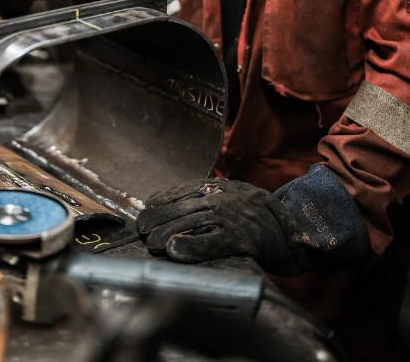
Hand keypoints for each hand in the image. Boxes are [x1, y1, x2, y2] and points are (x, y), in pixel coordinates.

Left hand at [136, 165, 369, 274]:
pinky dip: (192, 246)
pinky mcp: (243, 237)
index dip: (162, 202)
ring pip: (193, 222)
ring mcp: (233, 216)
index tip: (145, 211)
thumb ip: (205, 198)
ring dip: (169, 232)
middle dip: (159, 218)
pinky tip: (176, 251)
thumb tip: (168, 204)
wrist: (297, 228)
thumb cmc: (259, 216)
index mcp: (219, 187)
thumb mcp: (232, 198)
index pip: (182, 190)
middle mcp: (223, 197)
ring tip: (152, 243)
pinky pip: (213, 241)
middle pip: (183, 206)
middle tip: (142, 230)